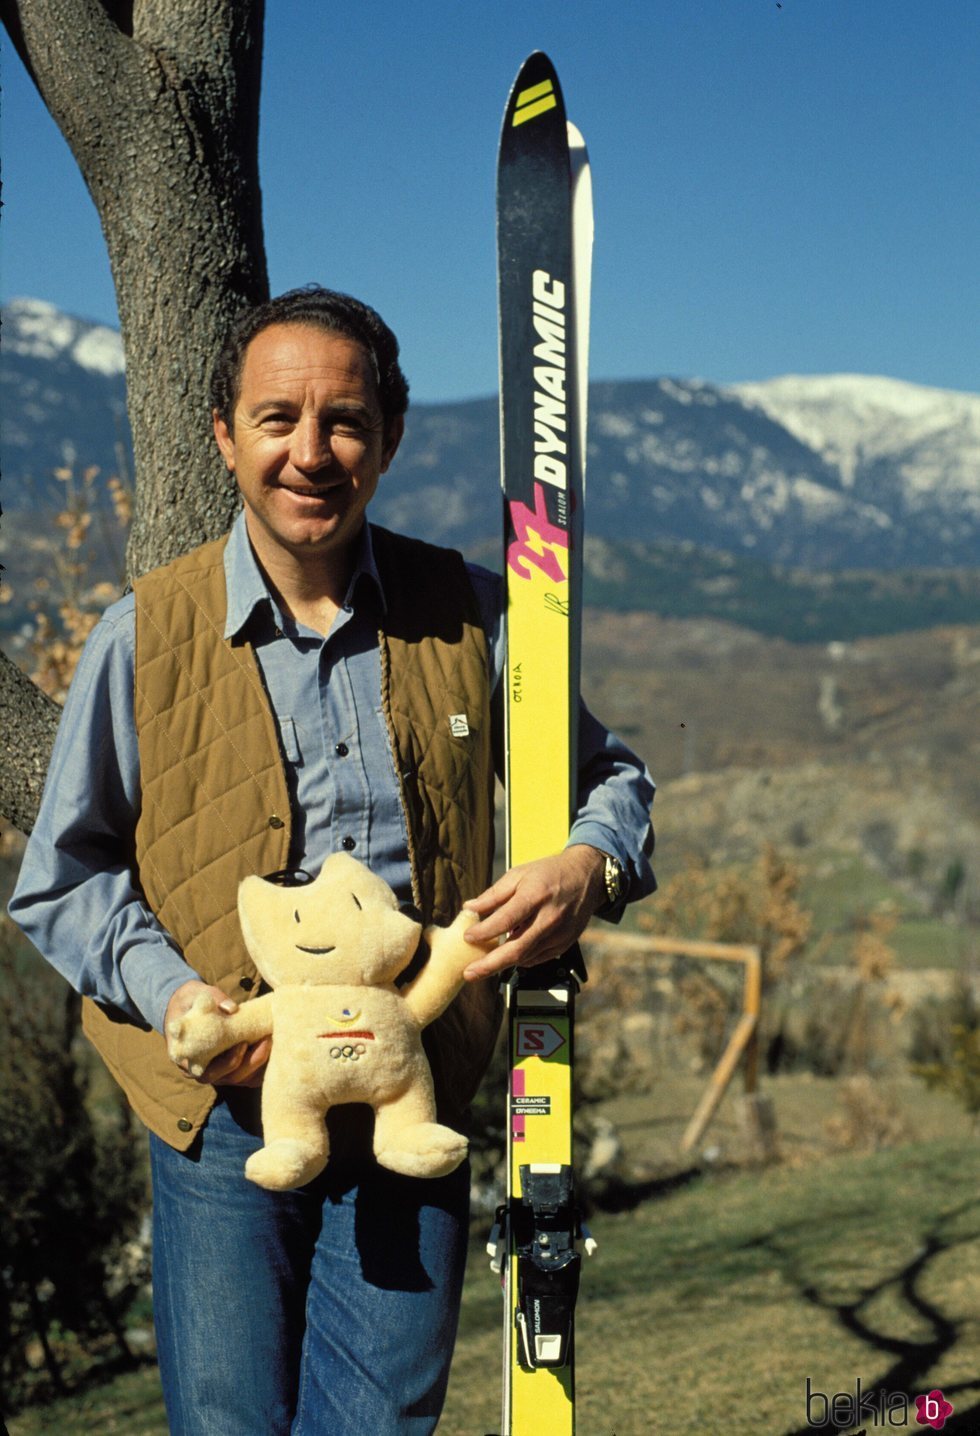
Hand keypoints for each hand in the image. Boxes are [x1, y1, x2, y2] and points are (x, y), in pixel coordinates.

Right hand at [164, 980, 269, 1087]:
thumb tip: (232, 1008)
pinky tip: (277, 1048)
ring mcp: (221, 1072)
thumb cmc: (192, 1001)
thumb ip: (212, 999)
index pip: (209, 1072)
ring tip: (273, 1039)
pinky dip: (266, 1066)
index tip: (242, 1043)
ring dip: (262, 1063)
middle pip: (231, 1077)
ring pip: (245, 1078)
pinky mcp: (235, 1068)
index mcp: (188, 1059)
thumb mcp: (196, 994)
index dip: (228, 1061)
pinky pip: (253, 1075)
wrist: (190, 1004)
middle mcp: (204, 1071)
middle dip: (252, 1061)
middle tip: (267, 1039)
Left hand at [460, 845, 605, 980]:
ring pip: (526, 957)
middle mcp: (550, 918)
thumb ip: (494, 894)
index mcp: (536, 895)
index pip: (506, 919)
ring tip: (482, 966)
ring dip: (502, 964)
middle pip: (516, 949)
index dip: (484, 931)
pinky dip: (520, 959)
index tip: (467, 937)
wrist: (586, 876)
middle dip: (489, 965)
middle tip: (469, 973)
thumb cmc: (550, 873)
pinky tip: (508, 956)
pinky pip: (537, 958)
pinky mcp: (564, 944)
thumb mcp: (519, 874)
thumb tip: (470, 908)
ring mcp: (559, 934)